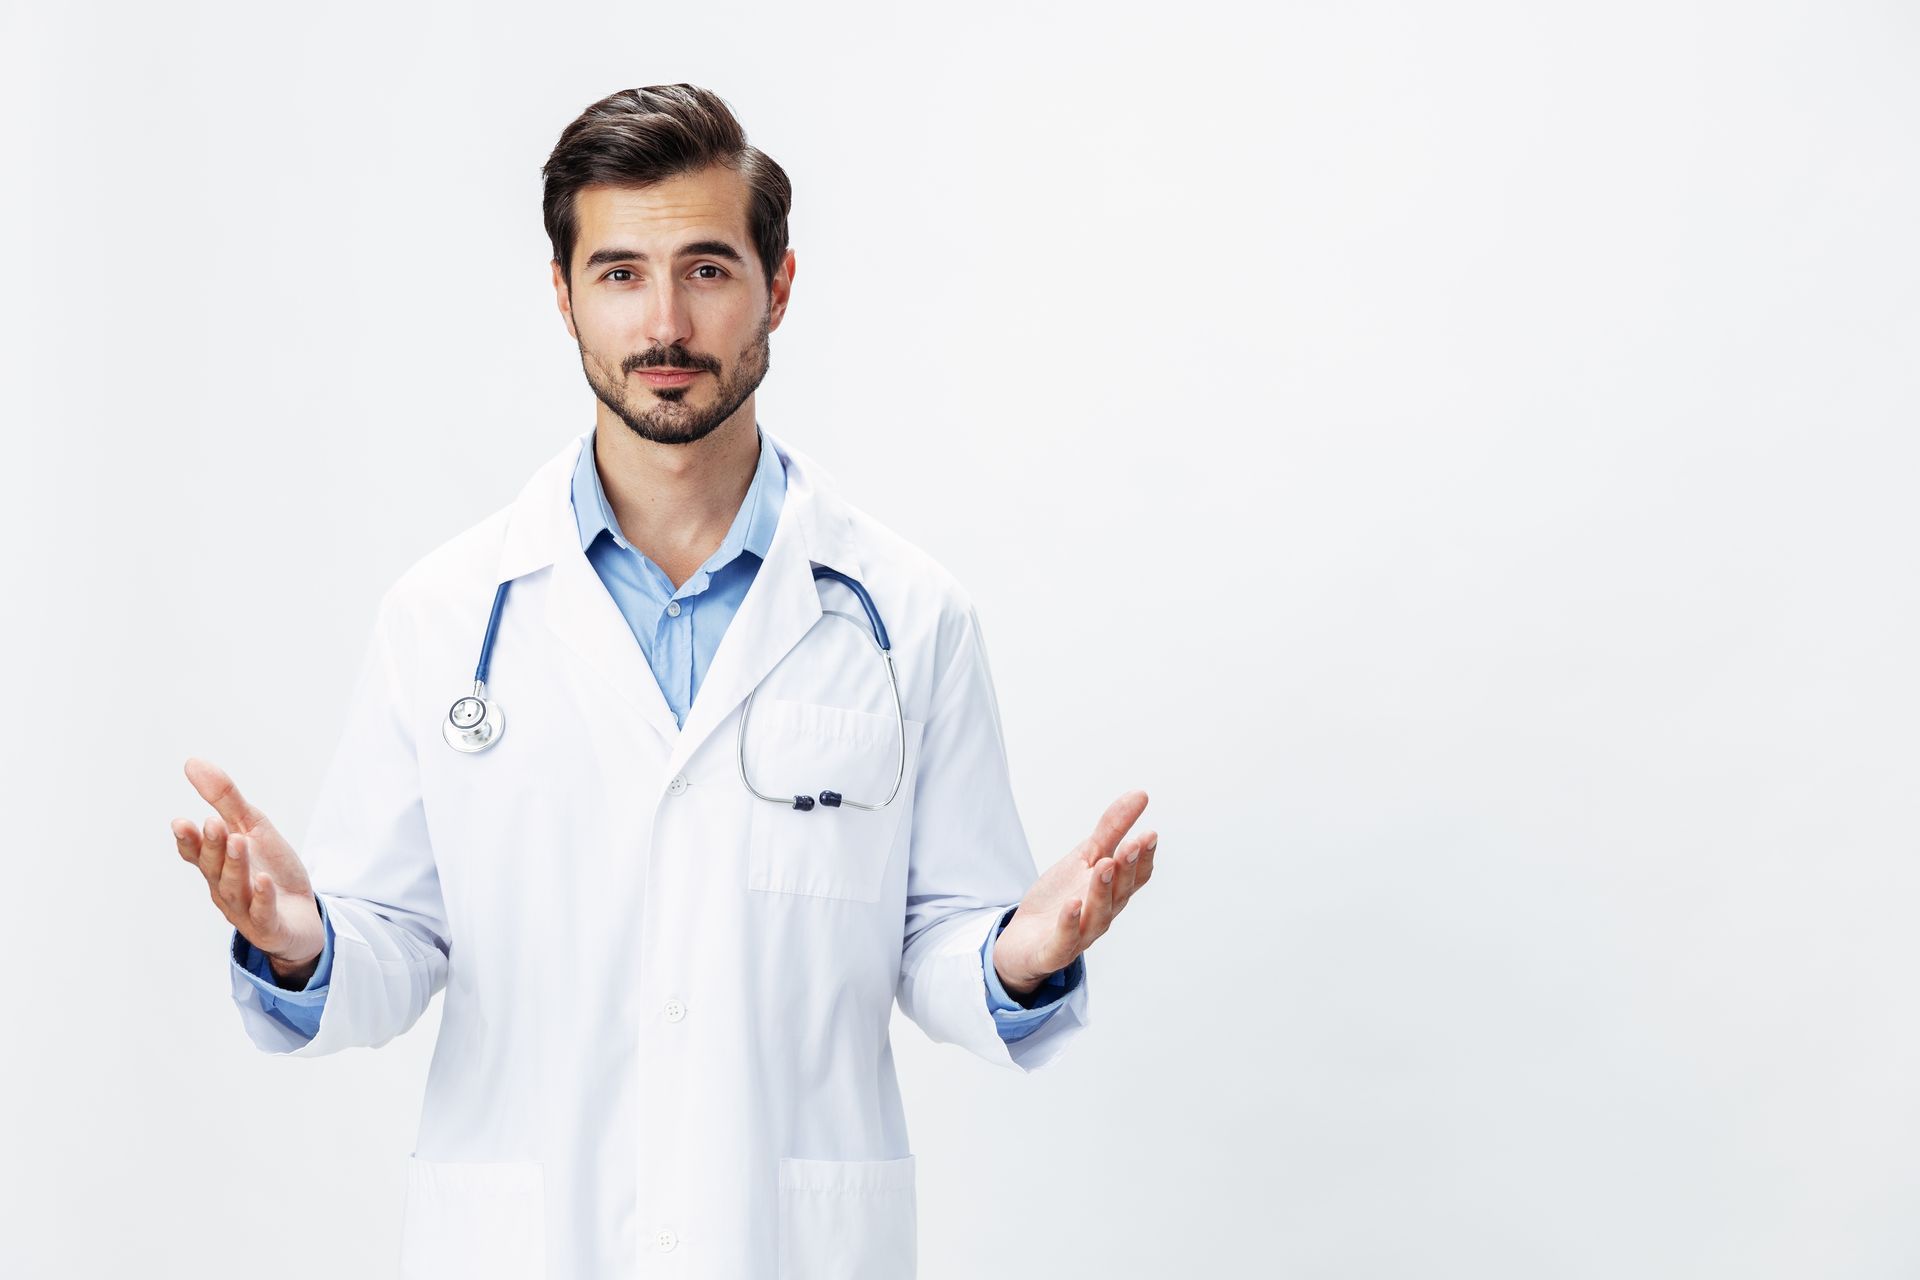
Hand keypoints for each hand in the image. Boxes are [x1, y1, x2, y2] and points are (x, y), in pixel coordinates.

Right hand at [172, 757, 324, 979]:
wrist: (303, 915)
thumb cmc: (271, 870)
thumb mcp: (252, 828)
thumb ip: (225, 800)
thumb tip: (192, 762)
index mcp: (218, 866)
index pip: (196, 853)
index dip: (188, 840)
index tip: (181, 822)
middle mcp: (225, 889)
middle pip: (214, 868)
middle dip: (212, 846)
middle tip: (213, 824)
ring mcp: (245, 910)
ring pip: (235, 889)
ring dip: (235, 865)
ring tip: (238, 841)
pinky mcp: (269, 927)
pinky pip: (262, 914)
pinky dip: (262, 898)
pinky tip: (264, 881)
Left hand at [992, 789, 1156, 997]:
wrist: (1023, 941)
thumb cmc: (1060, 898)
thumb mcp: (1084, 857)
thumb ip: (1111, 830)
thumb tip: (1140, 795)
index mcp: (1111, 893)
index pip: (1135, 877)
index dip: (1143, 858)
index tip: (1149, 835)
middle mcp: (1102, 914)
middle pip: (1120, 893)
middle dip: (1127, 868)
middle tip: (1132, 844)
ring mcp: (1080, 935)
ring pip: (1097, 915)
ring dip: (1102, 890)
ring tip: (1104, 865)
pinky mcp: (1054, 951)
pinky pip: (1065, 939)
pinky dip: (1070, 923)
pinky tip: (1072, 904)